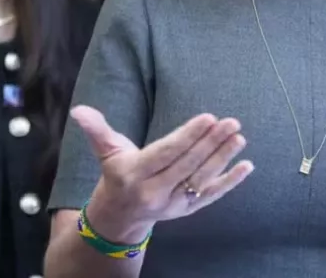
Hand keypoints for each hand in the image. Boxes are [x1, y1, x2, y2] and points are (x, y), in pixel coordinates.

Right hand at [71, 105, 253, 243]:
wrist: (119, 217)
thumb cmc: (116, 174)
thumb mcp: (106, 151)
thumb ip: (96, 130)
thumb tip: (79, 109)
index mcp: (134, 174)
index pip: (166, 152)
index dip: (188, 136)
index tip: (208, 118)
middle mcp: (154, 192)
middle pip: (188, 165)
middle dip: (211, 143)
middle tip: (231, 122)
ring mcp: (172, 204)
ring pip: (202, 179)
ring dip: (223, 158)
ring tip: (239, 136)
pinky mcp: (187, 210)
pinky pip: (211, 196)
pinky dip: (230, 182)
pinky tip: (247, 166)